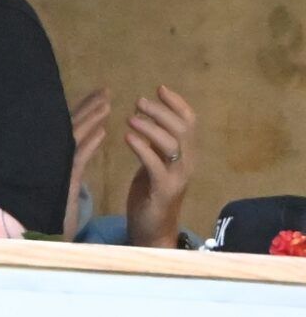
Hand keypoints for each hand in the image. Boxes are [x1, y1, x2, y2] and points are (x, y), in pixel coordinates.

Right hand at [62, 88, 110, 238]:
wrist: (40, 241)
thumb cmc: (47, 219)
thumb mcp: (58, 191)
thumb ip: (64, 173)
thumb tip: (70, 158)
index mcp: (58, 161)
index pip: (72, 132)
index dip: (85, 114)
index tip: (99, 99)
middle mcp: (55, 159)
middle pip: (73, 129)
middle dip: (89, 109)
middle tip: (105, 91)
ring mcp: (58, 167)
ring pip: (75, 138)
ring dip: (91, 119)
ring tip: (108, 103)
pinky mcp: (63, 179)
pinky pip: (78, 157)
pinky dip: (90, 142)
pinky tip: (104, 131)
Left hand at [123, 85, 196, 248]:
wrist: (152, 228)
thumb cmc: (151, 192)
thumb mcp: (154, 161)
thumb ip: (154, 141)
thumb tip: (146, 113)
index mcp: (185, 154)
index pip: (189, 122)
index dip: (177, 103)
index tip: (160, 87)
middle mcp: (187, 163)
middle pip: (182, 129)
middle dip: (162, 111)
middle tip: (139, 101)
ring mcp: (178, 177)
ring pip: (173, 145)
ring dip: (152, 127)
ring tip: (130, 117)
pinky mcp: (164, 191)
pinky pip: (156, 166)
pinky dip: (142, 149)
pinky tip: (127, 137)